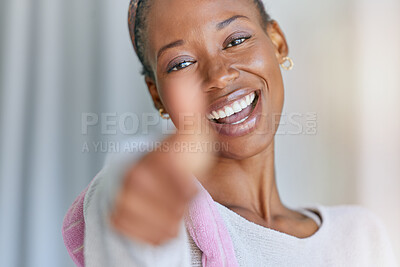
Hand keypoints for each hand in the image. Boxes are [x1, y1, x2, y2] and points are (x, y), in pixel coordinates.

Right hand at [110, 77, 213, 244]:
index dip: (190, 189)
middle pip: (175, 211)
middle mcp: (130, 180)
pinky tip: (159, 216)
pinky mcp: (118, 223)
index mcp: (148, 159)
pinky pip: (152, 239)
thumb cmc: (179, 160)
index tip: (187, 182)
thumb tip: (182, 71)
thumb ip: (188, 107)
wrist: (157, 182)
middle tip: (177, 192)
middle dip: (183, 205)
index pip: (183, 189)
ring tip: (168, 202)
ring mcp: (121, 202)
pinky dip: (161, 232)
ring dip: (173, 219)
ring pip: (165, 227)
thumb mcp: (191, 134)